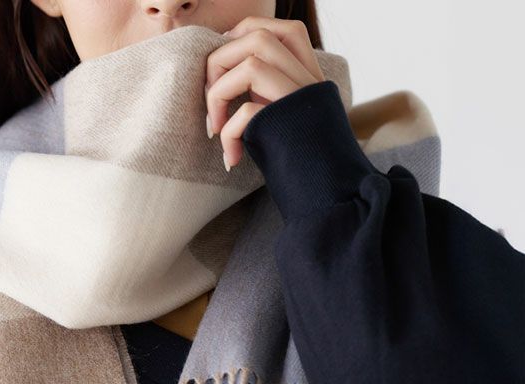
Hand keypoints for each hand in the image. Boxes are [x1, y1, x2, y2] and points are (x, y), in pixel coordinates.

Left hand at [205, 16, 325, 170]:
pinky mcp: (288, 123)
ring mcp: (300, 99)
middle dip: (220, 61)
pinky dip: (228, 134)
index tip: (222, 66)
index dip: (244, 35)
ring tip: (216, 127)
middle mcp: (308, 81)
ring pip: (251, 61)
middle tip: (211, 100)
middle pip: (258, 36)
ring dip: (218, 92)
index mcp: (310, 77)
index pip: (282, 29)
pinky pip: (246, 110)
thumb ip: (269, 95)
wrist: (330, 196)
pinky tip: (231, 158)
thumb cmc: (299, 167)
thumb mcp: (285, 121)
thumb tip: (224, 77)